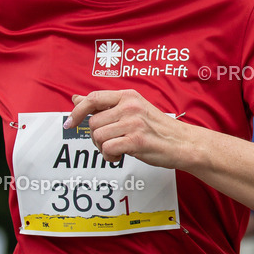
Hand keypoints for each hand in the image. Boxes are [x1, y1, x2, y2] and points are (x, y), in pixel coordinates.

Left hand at [65, 90, 190, 169]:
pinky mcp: (136, 141)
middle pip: (93, 122)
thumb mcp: (132, 109)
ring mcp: (133, 123)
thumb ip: (104, 105)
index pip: (93, 98)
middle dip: (95, 137)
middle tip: (110, 142)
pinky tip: (119, 156)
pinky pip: (108, 149)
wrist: (183, 143)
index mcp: (128, 96)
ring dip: (102, 148)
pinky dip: (109, 156)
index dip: (77, 111)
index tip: (70, 123)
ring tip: (116, 150)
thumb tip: (76, 99)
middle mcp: (130, 106)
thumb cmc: (157, 128)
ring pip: (98, 137)